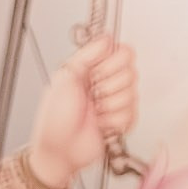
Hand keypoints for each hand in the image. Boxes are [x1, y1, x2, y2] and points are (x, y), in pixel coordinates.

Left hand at [28, 37, 136, 188]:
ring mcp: (117, 101)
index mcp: (96, 67)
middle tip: (92, 96)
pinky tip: (100, 123)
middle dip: (108, 87)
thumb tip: (107, 38)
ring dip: (109, 106)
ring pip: (132, 94)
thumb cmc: (55, 118)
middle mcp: (109, 81)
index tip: (95, 75)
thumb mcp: (65, 77)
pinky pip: (131, 114)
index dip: (112, 64)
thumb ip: (87, 54)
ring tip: (94, 112)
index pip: (124, 52)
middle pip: (131, 72)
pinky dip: (113, 121)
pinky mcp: (123, 120)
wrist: (58, 150)